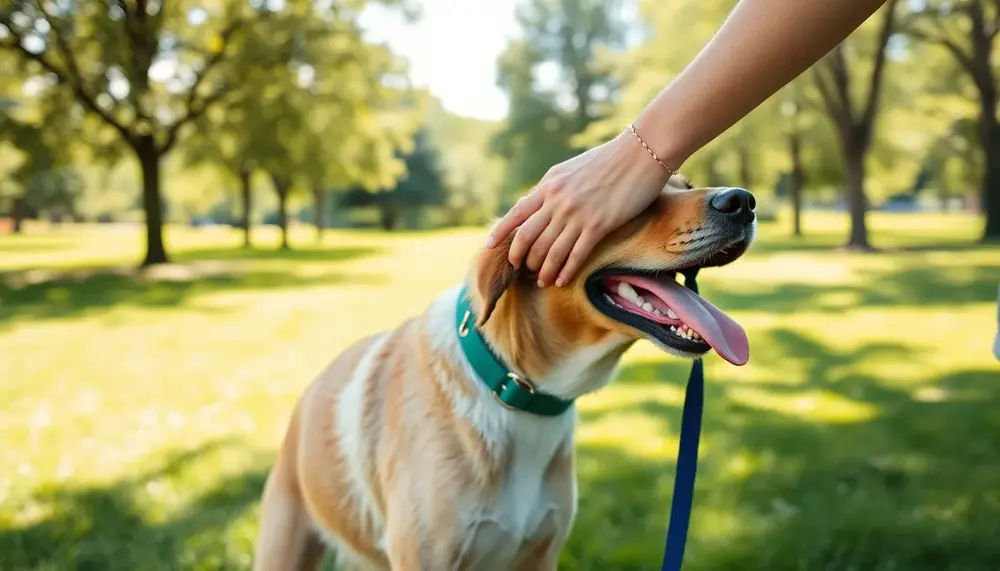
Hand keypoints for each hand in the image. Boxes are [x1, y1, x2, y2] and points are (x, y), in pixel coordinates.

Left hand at [486, 129, 671, 286]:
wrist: (641, 152)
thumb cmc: (609, 160)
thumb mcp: (570, 169)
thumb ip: (552, 188)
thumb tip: (537, 204)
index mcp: (549, 185)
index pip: (517, 213)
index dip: (502, 232)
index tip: (490, 246)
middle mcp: (558, 201)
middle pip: (529, 237)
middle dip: (521, 257)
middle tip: (522, 269)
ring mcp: (576, 214)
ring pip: (550, 251)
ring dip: (543, 269)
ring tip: (541, 280)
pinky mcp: (598, 225)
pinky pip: (575, 255)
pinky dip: (565, 271)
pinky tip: (561, 281)